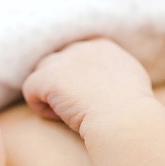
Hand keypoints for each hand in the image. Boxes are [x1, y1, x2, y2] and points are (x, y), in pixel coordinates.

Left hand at [22, 38, 153, 136]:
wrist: (124, 118)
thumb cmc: (133, 110)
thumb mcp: (133, 80)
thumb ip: (116, 72)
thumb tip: (104, 80)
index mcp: (103, 47)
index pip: (79, 54)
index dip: (78, 76)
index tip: (87, 95)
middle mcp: (80, 48)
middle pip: (58, 61)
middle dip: (61, 82)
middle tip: (75, 105)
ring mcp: (61, 61)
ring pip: (42, 73)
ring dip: (49, 92)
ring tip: (66, 111)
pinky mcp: (46, 78)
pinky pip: (31, 91)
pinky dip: (40, 107)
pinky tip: (58, 117)